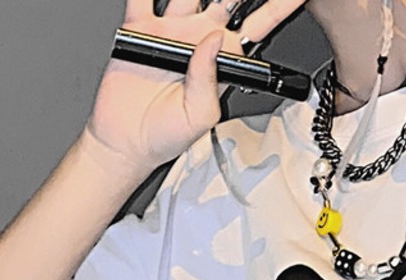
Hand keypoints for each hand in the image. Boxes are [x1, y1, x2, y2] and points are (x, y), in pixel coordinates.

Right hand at [83, 0, 309, 177]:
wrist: (127, 141)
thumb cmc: (166, 136)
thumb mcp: (200, 115)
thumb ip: (210, 79)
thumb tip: (215, 40)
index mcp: (221, 61)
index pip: (258, 27)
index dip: (277, 8)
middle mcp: (198, 39)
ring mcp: (170, 29)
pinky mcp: (139, 27)